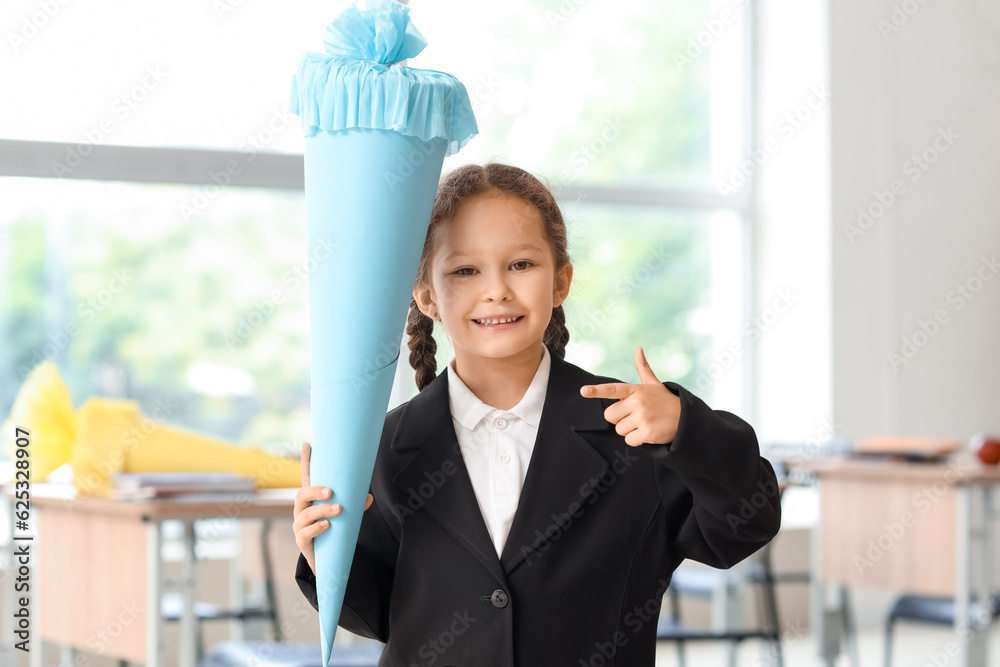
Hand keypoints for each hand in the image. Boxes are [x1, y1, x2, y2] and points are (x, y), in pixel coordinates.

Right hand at [292, 441, 373, 575]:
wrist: (328, 559)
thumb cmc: (335, 531)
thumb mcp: (346, 516)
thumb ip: (356, 506)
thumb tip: (369, 498)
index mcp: (312, 499)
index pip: (307, 478)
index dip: (307, 461)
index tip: (308, 444)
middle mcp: (302, 510)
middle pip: (301, 494)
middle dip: (314, 490)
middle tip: (331, 492)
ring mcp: (300, 525)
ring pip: (305, 513)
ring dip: (322, 510)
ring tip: (338, 510)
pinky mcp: (302, 541)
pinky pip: (305, 533)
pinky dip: (316, 528)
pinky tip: (327, 525)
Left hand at [580, 346, 680, 446]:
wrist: (685, 419)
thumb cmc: (665, 401)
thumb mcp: (654, 384)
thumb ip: (643, 368)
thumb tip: (638, 348)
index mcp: (636, 390)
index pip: (613, 390)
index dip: (596, 391)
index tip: (583, 391)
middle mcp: (638, 402)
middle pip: (610, 416)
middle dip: (620, 419)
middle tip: (635, 416)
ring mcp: (642, 417)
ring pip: (619, 429)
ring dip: (629, 430)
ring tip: (644, 424)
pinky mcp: (647, 432)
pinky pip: (629, 440)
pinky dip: (636, 440)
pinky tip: (648, 433)